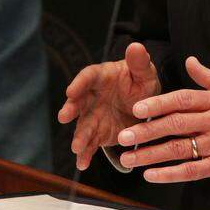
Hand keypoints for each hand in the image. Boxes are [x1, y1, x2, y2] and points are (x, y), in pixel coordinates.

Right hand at [57, 42, 159, 169]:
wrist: (144, 104)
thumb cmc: (141, 83)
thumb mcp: (145, 72)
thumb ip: (139, 62)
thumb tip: (135, 46)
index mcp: (102, 77)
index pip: (88, 76)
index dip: (79, 83)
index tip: (71, 91)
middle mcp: (92, 96)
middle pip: (78, 102)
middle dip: (71, 109)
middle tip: (65, 117)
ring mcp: (93, 116)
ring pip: (83, 126)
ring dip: (79, 137)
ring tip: (77, 148)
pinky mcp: (98, 133)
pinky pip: (90, 144)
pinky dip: (85, 154)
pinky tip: (82, 163)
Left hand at [117, 56, 209, 189]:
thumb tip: (190, 62)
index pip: (184, 99)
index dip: (158, 104)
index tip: (137, 109)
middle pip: (176, 123)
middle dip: (147, 130)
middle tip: (124, 136)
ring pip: (179, 148)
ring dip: (151, 154)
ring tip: (130, 158)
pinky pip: (192, 170)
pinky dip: (170, 174)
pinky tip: (152, 175)